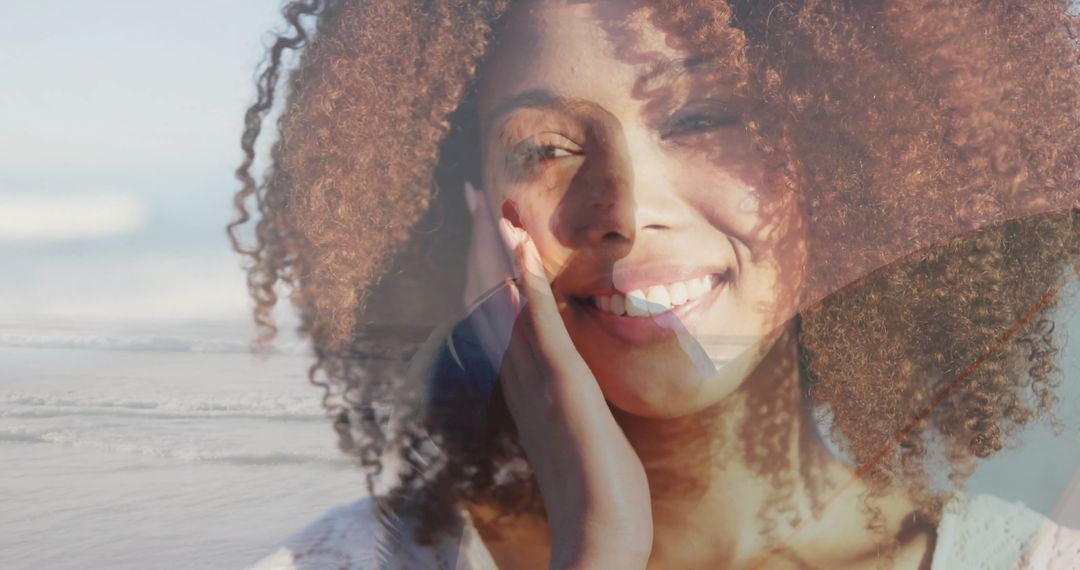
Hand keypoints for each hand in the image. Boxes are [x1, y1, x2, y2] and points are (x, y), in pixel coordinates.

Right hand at [496, 215, 652, 569]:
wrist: (597, 542)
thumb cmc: (599, 501)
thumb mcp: (584, 439)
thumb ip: (569, 408)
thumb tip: (569, 392)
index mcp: (529, 387)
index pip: (503, 315)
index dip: (495, 270)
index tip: (493, 231)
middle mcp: (523, 378)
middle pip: (493, 298)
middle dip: (486, 246)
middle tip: (476, 196)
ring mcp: (540, 381)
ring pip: (508, 303)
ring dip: (499, 251)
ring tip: (490, 204)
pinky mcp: (563, 386)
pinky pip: (540, 325)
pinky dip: (527, 284)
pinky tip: (520, 249)